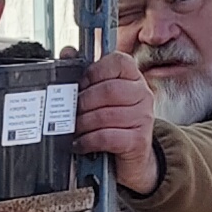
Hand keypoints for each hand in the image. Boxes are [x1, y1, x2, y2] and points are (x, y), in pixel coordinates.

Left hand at [77, 50, 161, 196]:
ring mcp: (143, 118)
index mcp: (134, 78)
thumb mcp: (101, 98)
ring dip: (83, 123)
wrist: (132, 158)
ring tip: (75, 129)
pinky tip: (81, 143)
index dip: (94, 72)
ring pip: (105, 115)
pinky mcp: (138, 141)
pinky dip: (88, 141)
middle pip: (109, 90)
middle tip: (71, 112)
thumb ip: (85, 74)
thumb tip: (68, 52)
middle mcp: (143, 95)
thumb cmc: (113, 124)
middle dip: (83, 102)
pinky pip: (106, 137)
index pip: (118, 62)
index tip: (81, 84)